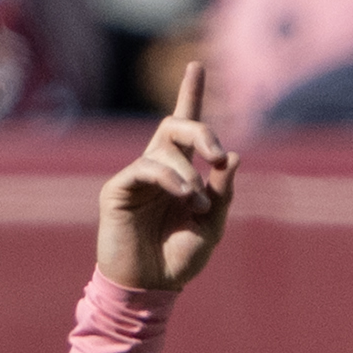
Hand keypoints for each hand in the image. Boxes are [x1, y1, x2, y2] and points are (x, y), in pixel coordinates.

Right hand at [96, 56, 238, 294]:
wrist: (150, 288)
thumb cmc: (179, 258)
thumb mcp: (213, 225)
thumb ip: (223, 192)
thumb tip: (235, 156)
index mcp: (182, 172)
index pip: (185, 125)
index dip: (190, 93)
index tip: (197, 64)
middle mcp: (157, 167)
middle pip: (176, 125)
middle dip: (201, 131)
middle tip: (217, 155)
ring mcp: (136, 177)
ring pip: (165, 149)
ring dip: (189, 175)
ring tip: (197, 205)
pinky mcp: (117, 190)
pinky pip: (145, 168)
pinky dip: (170, 178)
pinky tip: (184, 197)